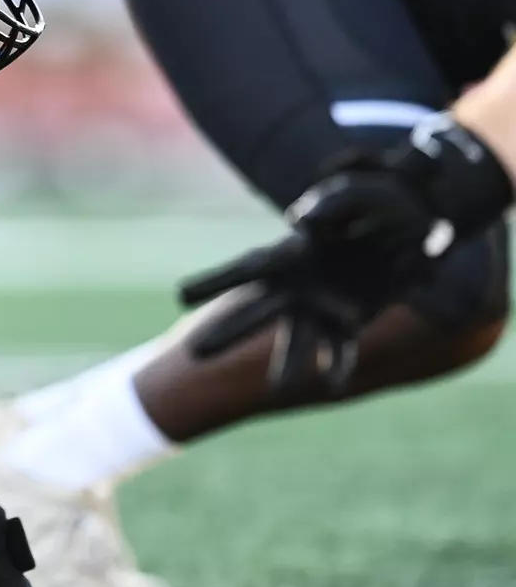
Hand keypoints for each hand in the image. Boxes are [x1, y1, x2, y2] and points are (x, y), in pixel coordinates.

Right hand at [180, 118, 512, 393]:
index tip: (180, 297)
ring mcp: (320, 307)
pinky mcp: (351, 320)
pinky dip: (338, 363)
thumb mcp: (352, 195)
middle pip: (254, 314)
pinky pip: (342, 347)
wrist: (407, 225)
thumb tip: (308, 224)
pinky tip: (332, 383)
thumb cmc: (372, 205)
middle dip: (228, 333)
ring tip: (278, 390)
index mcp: (286, 256)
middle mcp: (294, 287)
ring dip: (288, 364)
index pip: (243, 271)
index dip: (211, 283)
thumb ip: (330, 204)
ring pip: (297, 339)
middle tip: (195, 356)